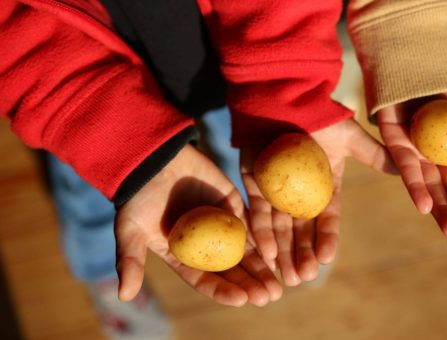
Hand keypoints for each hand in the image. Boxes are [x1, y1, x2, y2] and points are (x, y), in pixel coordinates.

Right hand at [115, 145, 281, 306]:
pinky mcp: (232, 204)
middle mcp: (204, 245)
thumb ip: (130, 261)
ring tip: (279, 285)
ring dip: (263, 268)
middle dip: (251, 284)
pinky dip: (265, 237)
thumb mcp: (129, 229)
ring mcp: (220, 225)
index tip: (241, 300)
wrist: (153, 158)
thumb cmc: (137, 196)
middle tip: (270, 297)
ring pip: (246, 251)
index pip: (205, 279)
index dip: (223, 291)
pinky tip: (279, 251)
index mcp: (182, 256)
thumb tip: (124, 297)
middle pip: (232, 270)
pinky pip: (252, 224)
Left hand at [241, 118, 396, 285]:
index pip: (327, 217)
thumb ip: (373, 154)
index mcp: (323, 184)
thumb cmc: (320, 113)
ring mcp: (276, 188)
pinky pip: (257, 211)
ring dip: (282, 253)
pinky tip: (265, 253)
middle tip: (303, 278)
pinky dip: (261, 232)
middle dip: (302, 254)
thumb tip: (406, 166)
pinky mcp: (255, 182)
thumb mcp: (349, 136)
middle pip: (301, 229)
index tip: (328, 259)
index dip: (327, 238)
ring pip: (280, 227)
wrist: (285, 94)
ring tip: (286, 277)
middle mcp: (300, 191)